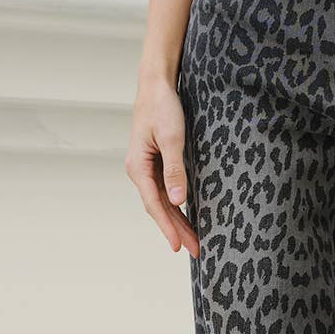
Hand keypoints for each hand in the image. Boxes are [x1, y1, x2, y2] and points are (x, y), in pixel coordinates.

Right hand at [127, 76, 198, 256]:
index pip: (154, 205)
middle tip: (196, 250)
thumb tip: (178, 201)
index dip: (167, 227)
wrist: (156, 84)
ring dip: (178, 220)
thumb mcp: (172, 138)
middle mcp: (139, 170)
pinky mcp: (156, 161)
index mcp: (138, 167)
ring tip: (194, 239)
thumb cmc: (162, 107)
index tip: (178, 246)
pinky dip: (176, 205)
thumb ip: (175, 170)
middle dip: (177, 229)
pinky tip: (186, 214)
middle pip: (159, 207)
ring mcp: (147, 167)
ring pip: (163, 200)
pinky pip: (166, 189)